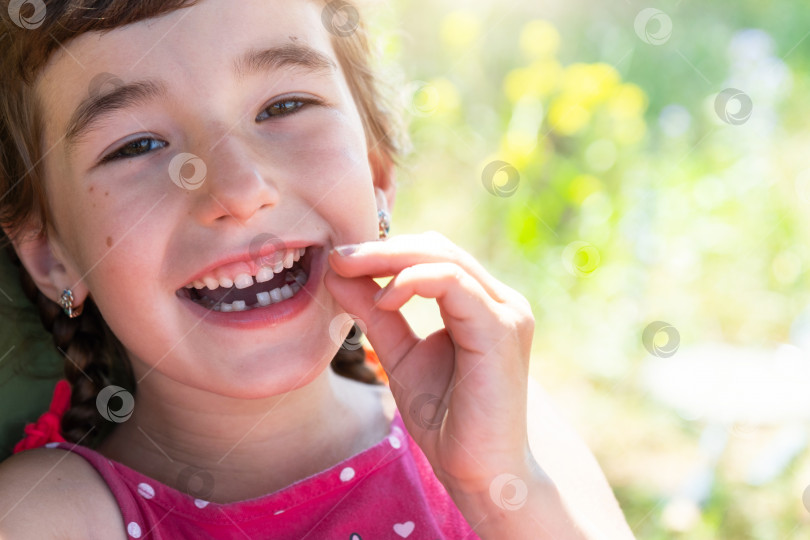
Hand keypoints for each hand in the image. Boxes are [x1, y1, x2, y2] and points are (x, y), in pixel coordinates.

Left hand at [324, 232, 535, 494]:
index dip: (385, 251)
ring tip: (349, 267)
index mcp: (481, 305)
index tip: (339, 259)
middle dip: (382, 248)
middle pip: (438, 248)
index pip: (433, 256)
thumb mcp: (400, 355)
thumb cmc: (447, 421)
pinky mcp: (501, 329)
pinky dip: (413, 281)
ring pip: (445, 258)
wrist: (481, 474)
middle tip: (337, 256)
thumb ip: (376, 314)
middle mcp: (500, 302)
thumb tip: (338, 273)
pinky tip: (384, 299)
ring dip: (390, 258)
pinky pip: (454, 284)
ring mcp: (506, 313)